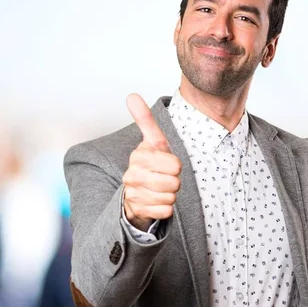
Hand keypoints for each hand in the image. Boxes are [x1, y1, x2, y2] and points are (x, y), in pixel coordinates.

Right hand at [122, 94, 181, 230]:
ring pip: (171, 197)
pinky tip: (156, 201)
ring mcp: (133, 194)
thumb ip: (144, 120)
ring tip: (161, 188)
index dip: (175, 165)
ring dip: (171, 194)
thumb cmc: (150, 164)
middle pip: (174, 182)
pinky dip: (165, 208)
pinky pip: (166, 211)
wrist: (136, 192)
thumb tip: (131, 95)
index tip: (167, 163)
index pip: (174, 164)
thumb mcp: (152, 142)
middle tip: (165, 177)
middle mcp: (132, 175)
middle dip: (175, 181)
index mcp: (138, 156)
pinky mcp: (138, 211)